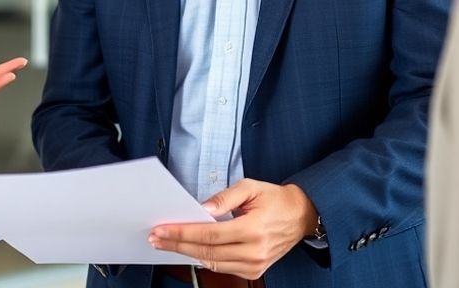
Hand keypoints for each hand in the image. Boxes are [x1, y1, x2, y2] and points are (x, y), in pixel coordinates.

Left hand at [149, 180, 316, 279]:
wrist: (301, 216)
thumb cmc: (276, 200)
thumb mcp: (251, 187)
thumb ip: (224, 198)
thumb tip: (202, 208)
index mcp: (254, 229)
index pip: (210, 234)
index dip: (183, 233)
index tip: (163, 229)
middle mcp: (255, 251)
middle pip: (207, 251)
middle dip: (178, 245)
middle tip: (157, 238)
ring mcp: (255, 264)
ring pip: (213, 263)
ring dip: (187, 254)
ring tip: (168, 244)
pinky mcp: (254, 271)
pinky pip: (223, 268)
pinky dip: (205, 259)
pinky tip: (190, 250)